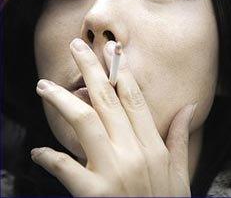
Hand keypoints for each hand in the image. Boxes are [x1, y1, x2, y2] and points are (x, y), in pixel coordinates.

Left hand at [33, 38, 195, 196]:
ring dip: (62, 100)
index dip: (121, 72)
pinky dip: (49, 157)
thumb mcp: (180, 172)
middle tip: (76, 48)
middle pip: (107, 100)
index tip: (111, 52)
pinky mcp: (93, 191)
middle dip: (90, 70)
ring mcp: (113, 170)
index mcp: (153, 146)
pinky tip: (38, 153)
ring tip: (45, 86)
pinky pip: (64, 166)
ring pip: (84, 120)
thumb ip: (181, 137)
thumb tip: (190, 106)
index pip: (135, 100)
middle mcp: (134, 151)